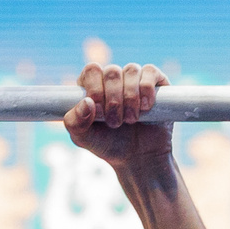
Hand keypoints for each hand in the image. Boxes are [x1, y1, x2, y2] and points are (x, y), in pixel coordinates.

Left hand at [63, 60, 172, 175]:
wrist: (138, 158)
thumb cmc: (109, 145)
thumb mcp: (84, 139)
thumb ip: (74, 122)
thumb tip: (86, 102)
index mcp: (92, 85)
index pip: (92, 71)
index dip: (95, 89)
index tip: (99, 113)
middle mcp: (113, 78)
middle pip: (112, 71)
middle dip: (113, 100)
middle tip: (115, 123)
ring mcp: (134, 78)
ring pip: (131, 71)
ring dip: (130, 98)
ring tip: (131, 120)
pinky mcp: (155, 82)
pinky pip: (150, 71)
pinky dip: (147, 89)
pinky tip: (145, 107)